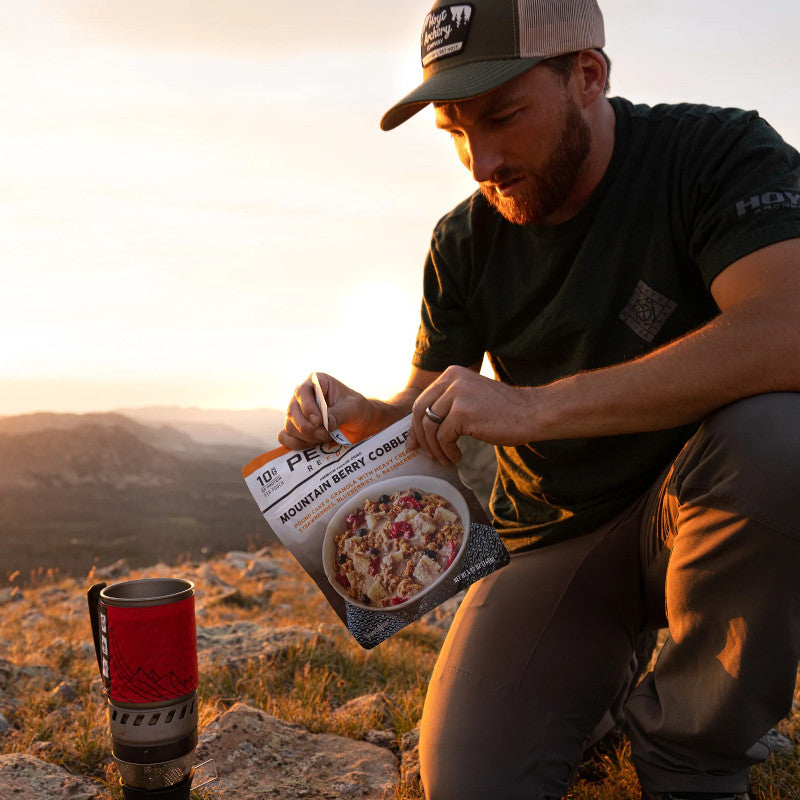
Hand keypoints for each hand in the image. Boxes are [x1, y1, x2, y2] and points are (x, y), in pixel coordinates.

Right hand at [277, 373, 377, 449]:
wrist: (359, 423)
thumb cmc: (357, 409)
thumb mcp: (353, 408)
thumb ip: (339, 413)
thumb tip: (325, 423)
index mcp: (316, 382)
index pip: (302, 392)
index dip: (307, 407)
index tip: (319, 421)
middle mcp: (303, 396)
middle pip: (292, 411)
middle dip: (307, 426)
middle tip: (324, 434)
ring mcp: (297, 413)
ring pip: (289, 426)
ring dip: (305, 436)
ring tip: (324, 437)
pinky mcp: (296, 428)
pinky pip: (285, 437)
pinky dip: (295, 444)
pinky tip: (312, 444)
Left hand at [409, 365, 538, 463]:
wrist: (531, 413)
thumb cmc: (504, 411)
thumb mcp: (471, 397)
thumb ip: (449, 404)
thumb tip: (422, 428)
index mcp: (452, 373)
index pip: (422, 400)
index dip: (415, 425)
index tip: (415, 443)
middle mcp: (452, 380)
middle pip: (419, 411)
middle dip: (420, 437)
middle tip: (425, 454)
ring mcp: (457, 395)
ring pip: (429, 427)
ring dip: (435, 448)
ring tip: (445, 458)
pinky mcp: (463, 413)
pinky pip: (443, 437)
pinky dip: (447, 451)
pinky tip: (457, 456)